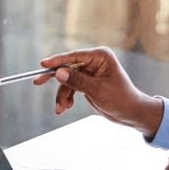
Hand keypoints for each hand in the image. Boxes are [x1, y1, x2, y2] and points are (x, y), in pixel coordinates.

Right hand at [32, 46, 163, 136]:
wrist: (130, 113)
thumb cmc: (121, 99)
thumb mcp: (97, 91)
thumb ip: (77, 81)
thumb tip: (58, 73)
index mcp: (100, 56)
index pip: (74, 56)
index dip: (57, 60)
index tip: (43, 64)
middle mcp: (94, 61)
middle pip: (67, 67)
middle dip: (55, 79)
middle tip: (37, 82)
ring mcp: (89, 72)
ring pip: (67, 81)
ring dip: (62, 95)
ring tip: (60, 109)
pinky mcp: (86, 83)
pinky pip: (70, 88)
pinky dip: (66, 98)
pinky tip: (65, 108)